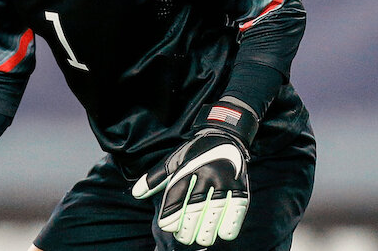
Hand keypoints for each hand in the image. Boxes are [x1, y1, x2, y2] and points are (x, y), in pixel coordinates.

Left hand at [132, 101, 257, 246]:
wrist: (224, 136)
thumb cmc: (194, 153)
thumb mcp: (173, 161)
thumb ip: (155, 178)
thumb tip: (135, 194)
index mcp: (188, 166)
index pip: (176, 193)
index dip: (170, 213)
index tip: (167, 227)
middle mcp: (207, 173)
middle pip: (196, 205)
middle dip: (188, 226)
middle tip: (183, 238)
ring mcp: (226, 180)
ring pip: (216, 210)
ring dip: (207, 229)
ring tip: (199, 240)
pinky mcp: (242, 187)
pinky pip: (238, 209)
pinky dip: (230, 224)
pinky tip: (221, 234)